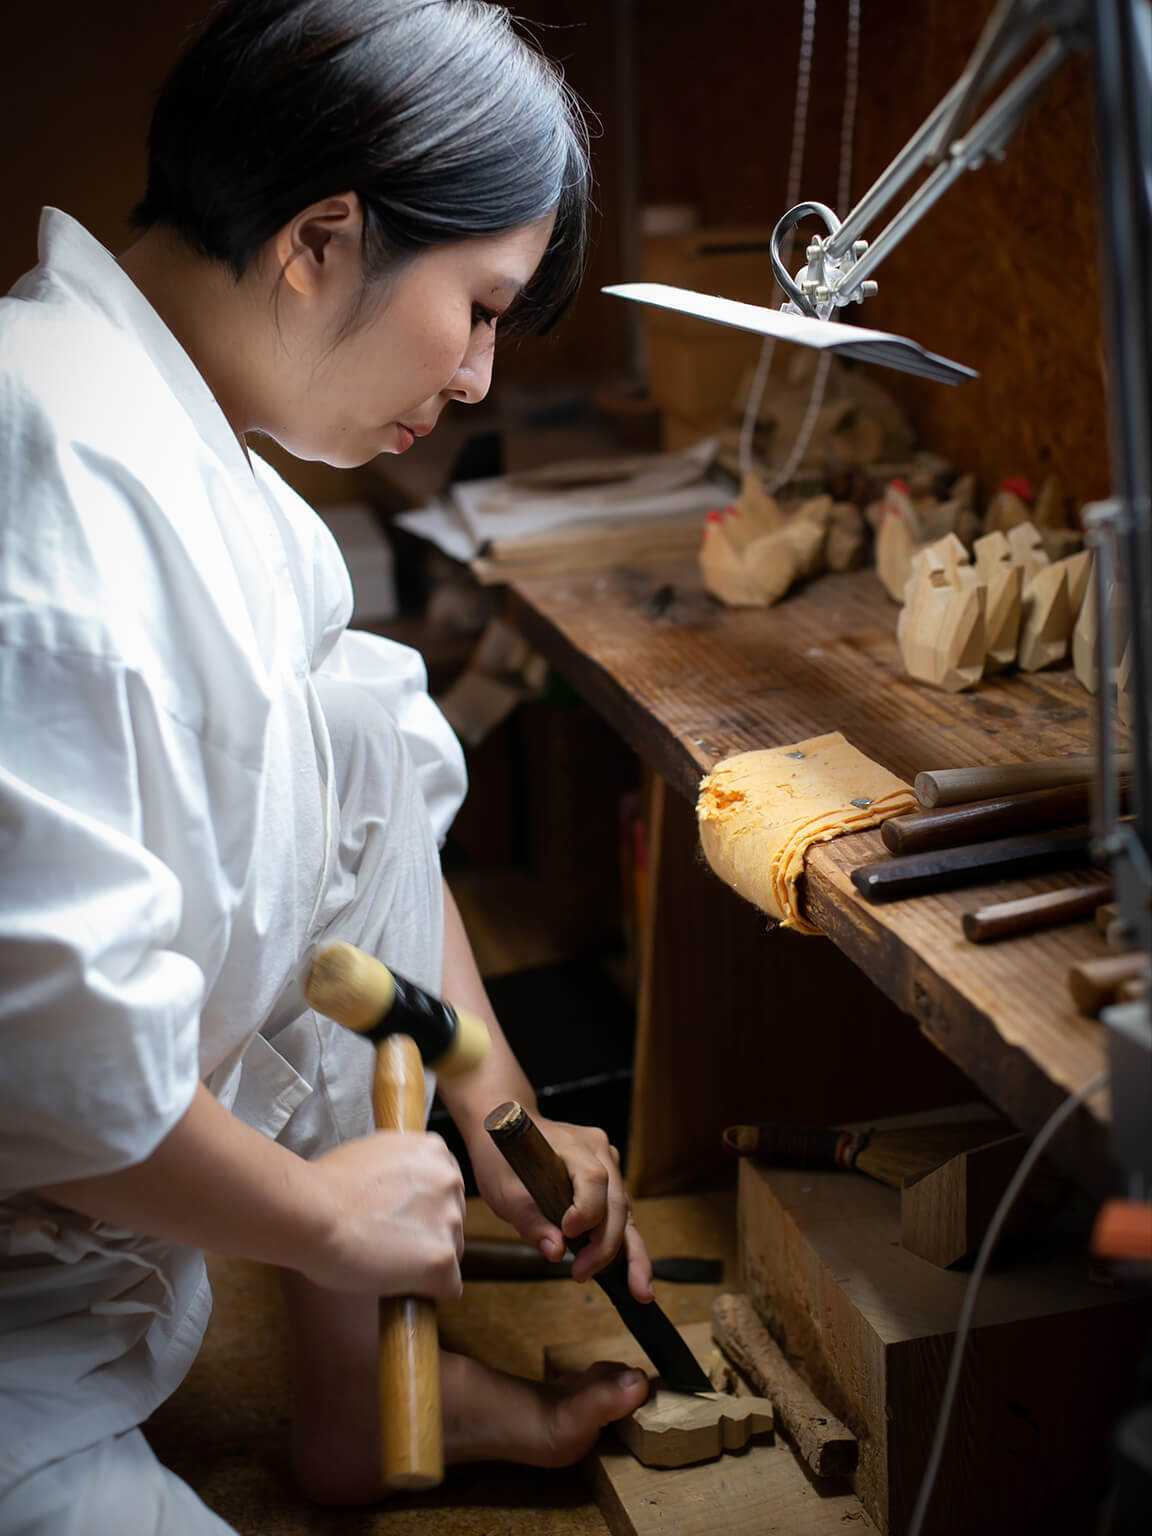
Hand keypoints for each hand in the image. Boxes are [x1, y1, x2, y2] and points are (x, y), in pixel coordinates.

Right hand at [303, 1129, 464, 1298]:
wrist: (311, 1213)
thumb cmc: (326, 1187)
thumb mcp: (376, 1156)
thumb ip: (403, 1171)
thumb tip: (406, 1192)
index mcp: (434, 1150)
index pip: (446, 1190)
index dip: (421, 1210)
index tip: (398, 1218)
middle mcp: (450, 1180)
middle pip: (453, 1221)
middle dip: (427, 1235)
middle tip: (388, 1241)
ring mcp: (449, 1219)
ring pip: (451, 1254)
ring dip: (425, 1263)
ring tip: (386, 1260)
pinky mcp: (441, 1258)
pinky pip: (449, 1287)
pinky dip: (427, 1292)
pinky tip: (398, 1284)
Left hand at [468, 1114, 653, 1302]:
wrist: (507, 1126)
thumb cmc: (504, 1157)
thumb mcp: (504, 1191)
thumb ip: (530, 1221)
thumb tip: (555, 1252)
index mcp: (573, 1146)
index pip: (593, 1180)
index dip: (587, 1211)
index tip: (568, 1234)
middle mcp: (599, 1151)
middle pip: (616, 1202)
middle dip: (608, 1246)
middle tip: (584, 1275)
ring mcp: (608, 1164)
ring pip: (625, 1212)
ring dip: (630, 1252)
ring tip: (640, 1290)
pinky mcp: (609, 1179)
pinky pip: (619, 1213)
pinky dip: (624, 1244)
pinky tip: (633, 1273)